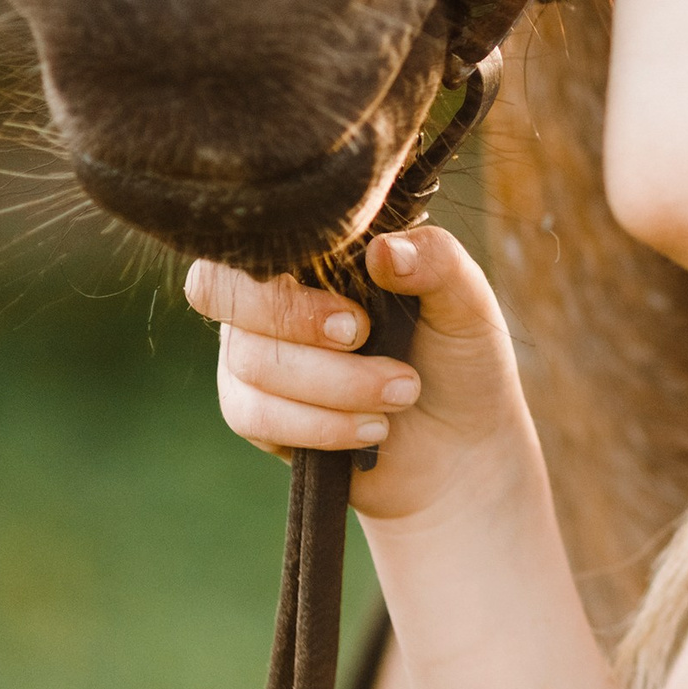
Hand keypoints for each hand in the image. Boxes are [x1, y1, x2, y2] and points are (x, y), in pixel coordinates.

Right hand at [184, 227, 536, 521]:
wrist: (463, 450)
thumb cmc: (462, 361)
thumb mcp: (466, 303)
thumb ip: (436, 262)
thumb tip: (382, 249)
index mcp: (317, 251)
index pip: (253, 237)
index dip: (288, 270)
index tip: (358, 312)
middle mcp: (274, 295)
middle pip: (221, 291)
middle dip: (296, 322)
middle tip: (365, 339)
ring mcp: (255, 353)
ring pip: (249, 360)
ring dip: (333, 384)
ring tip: (402, 393)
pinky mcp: (255, 412)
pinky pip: (252, 414)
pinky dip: (318, 425)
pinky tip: (372, 428)